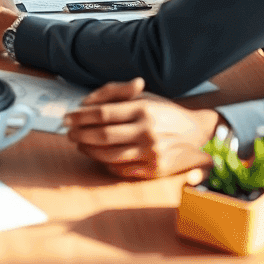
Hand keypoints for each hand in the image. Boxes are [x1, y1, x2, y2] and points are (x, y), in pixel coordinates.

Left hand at [63, 78, 218, 179]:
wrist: (196, 132)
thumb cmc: (163, 111)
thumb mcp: (143, 95)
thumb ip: (114, 93)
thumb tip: (85, 102)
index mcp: (143, 109)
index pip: (102, 113)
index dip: (80, 117)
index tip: (67, 118)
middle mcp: (147, 131)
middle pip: (102, 135)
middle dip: (80, 134)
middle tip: (68, 133)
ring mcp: (151, 152)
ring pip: (109, 155)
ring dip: (89, 150)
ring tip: (80, 144)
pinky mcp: (154, 170)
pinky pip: (121, 170)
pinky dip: (105, 164)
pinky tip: (98, 156)